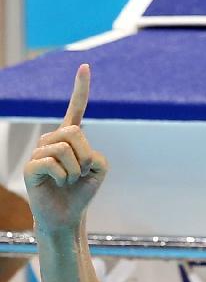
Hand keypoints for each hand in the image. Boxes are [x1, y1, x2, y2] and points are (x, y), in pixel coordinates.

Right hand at [24, 64, 108, 231]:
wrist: (67, 215)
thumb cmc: (82, 191)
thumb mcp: (99, 170)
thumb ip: (96, 154)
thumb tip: (73, 149)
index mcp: (69, 138)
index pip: (75, 110)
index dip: (81, 89)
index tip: (85, 66)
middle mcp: (51, 140)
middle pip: (75, 133)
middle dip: (85, 157)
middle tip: (80, 174)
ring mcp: (38, 151)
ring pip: (65, 149)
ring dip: (75, 170)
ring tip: (68, 180)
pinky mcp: (31, 166)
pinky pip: (53, 163)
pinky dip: (63, 177)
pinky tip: (56, 183)